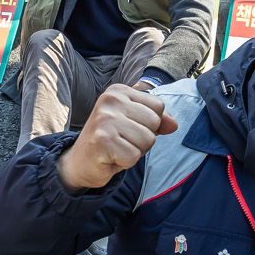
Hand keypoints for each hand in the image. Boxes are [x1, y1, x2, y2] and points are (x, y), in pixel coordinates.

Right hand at [56, 83, 177, 191]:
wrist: (80, 163)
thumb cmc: (111, 142)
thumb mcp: (135, 125)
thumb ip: (157, 120)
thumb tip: (174, 124)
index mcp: (118, 91)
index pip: (158, 106)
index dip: (150, 124)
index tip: (128, 129)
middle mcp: (110, 100)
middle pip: (154, 122)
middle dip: (143, 139)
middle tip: (122, 142)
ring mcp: (104, 119)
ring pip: (147, 140)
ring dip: (135, 151)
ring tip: (117, 149)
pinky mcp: (102, 140)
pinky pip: (134, 156)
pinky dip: (125, 162)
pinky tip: (110, 157)